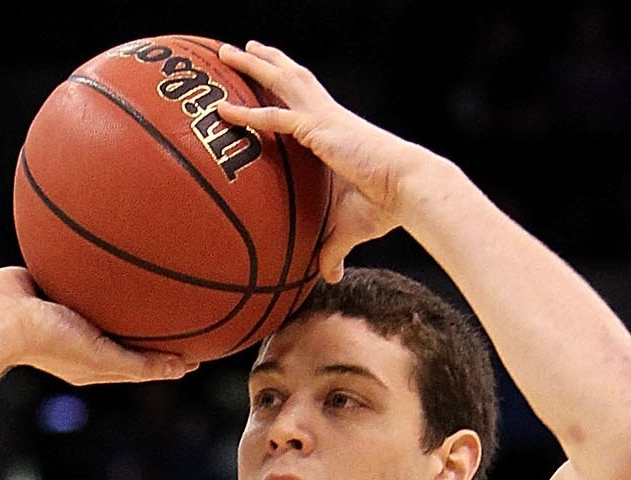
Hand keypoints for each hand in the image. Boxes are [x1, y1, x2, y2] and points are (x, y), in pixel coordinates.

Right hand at [0, 266, 192, 386]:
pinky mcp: (55, 281)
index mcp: (96, 361)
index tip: (202, 348)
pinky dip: (105, 259)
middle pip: (130, 328)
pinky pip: (88, 268)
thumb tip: (181, 368)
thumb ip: (137, 365)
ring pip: (111, 297)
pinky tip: (121, 239)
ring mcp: (70, 309)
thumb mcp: (100, 358)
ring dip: (133, 287)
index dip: (172, 356)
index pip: (143, 361)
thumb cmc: (47, 342)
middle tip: (192, 306)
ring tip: (162, 267)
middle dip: (159, 322)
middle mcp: (86, 336)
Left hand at [216, 42, 421, 280]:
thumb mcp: (349, 230)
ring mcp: (322, 118)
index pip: (304, 99)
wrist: (406, 190)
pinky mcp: (319, 130)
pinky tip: (224, 111)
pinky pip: (275, 118)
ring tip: (228, 52)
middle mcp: (327, 116)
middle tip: (240, 50)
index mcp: (334, 131)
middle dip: (265, 62)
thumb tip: (330, 277)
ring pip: (281, 81)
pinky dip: (248, 115)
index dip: (284, 85)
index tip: (267, 76)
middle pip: (290, 78)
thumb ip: (333, 250)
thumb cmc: (384, 207)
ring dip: (253, 66)